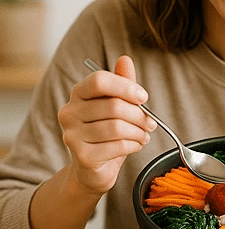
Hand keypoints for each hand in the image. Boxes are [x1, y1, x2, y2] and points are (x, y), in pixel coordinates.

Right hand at [58, 56, 154, 194]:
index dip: (125, 87)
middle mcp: (69, 112)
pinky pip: (117, 146)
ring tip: (144, 135)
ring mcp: (72, 135)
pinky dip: (134, 145)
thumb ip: (122, 83)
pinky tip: (136, 145)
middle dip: (139, 115)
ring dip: (138, 132)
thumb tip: (125, 59)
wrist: (93, 169)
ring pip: (117, 127)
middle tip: (151, 123)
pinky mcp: (82, 156)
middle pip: (113, 106)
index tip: (143, 97)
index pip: (99, 81)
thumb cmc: (107, 132)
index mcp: (78, 93)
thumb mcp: (116, 104)